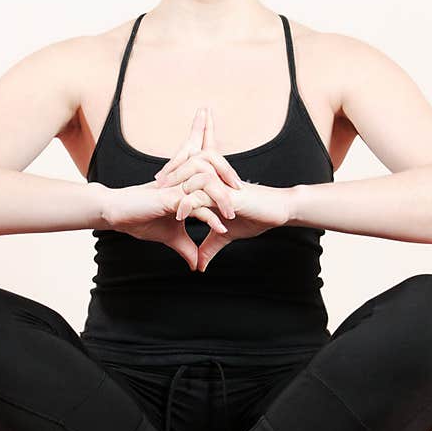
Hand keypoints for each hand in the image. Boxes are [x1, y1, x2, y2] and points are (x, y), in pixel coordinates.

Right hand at [103, 109, 234, 269]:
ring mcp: (177, 189)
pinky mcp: (169, 198)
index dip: (230, 189)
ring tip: (233, 217)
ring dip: (224, 199)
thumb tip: (197, 265)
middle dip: (232, 183)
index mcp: (187, 187)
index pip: (214, 180)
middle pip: (215, 172)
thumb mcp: (170, 237)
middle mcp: (184, 183)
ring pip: (208, 182)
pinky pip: (195, 202)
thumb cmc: (140, 220)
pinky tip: (220, 228)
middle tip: (247, 203)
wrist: (117, 215)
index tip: (245, 204)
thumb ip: (187, 248)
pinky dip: (210, 216)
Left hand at [153, 107, 290, 271]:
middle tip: (153, 184)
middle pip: (187, 165)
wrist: (278, 211)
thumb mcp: (228, 235)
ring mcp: (221, 185)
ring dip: (176, 186)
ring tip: (163, 198)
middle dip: (169, 173)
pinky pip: (204, 194)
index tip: (156, 185)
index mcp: (213, 183)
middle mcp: (216, 179)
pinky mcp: (228, 194)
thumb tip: (199, 265)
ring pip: (192, 176)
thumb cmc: (256, 218)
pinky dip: (190, 204)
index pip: (188, 173)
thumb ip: (211, 246)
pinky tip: (181, 215)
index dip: (173, 175)